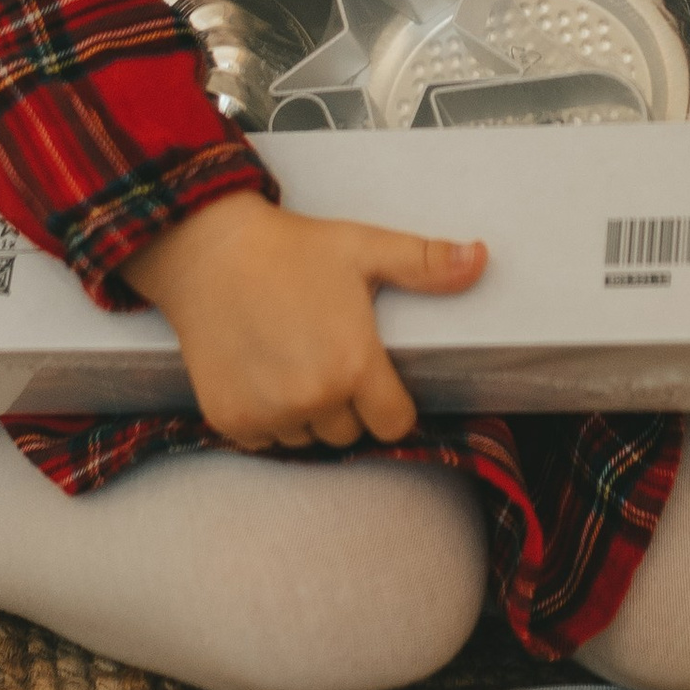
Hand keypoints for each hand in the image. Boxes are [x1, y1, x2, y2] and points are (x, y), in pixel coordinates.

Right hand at [129, 192, 485, 449]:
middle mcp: (312, 399)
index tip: (373, 375)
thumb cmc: (292, 249)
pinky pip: (264, 441)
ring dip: (306, 414)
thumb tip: (482, 258)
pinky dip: (266, 418)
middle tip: (325, 354)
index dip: (390, 403)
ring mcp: (268, 414)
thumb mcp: (364, 248)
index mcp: (354, 365)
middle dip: (346, 405)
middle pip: (349, 434)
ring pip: (306, 439)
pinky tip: (261, 373)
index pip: (393, 424)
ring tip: (292, 360)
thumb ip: (426, 263)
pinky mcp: (230, 420)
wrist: (207, 250)